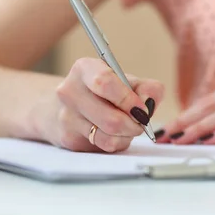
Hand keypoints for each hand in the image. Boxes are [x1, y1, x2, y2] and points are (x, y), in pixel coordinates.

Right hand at [46, 58, 163, 152]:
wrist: (70, 107)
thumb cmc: (105, 92)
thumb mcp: (127, 82)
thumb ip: (147, 89)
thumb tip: (148, 104)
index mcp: (84, 69)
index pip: (105, 82)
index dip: (128, 99)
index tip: (143, 109)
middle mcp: (70, 91)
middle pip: (110, 118)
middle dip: (134, 124)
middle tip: (141, 122)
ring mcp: (66, 116)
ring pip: (108, 136)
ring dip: (127, 135)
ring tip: (128, 127)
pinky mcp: (69, 138)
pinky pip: (104, 146)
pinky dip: (118, 142)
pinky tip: (116, 134)